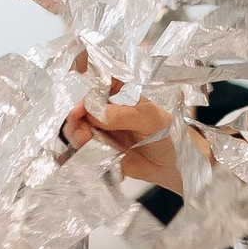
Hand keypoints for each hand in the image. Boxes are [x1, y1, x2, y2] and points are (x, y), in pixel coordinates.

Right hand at [63, 89, 187, 194]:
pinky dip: (81, 153)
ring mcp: (100, 130)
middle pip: (79, 109)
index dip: (82, 94)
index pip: (94, 84)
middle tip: (82, 133)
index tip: (78, 110)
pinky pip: (82, 149)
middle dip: (75, 120)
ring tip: (86, 144)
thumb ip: (123, 115)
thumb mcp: (150, 119)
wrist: (172, 164)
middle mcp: (105, 109)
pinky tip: (91, 157)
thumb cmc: (167, 133)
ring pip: (76, 129)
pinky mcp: (98, 149)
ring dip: (76, 137)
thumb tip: (96, 113)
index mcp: (119, 92)